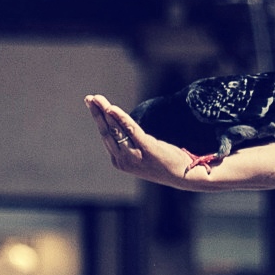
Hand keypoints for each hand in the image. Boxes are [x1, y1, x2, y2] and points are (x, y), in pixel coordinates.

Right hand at [86, 96, 213, 183]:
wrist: (185, 176)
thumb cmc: (166, 164)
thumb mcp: (144, 154)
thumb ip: (133, 143)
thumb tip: (125, 126)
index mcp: (121, 161)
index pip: (106, 136)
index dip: (99, 119)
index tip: (94, 104)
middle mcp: (123, 160)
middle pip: (106, 132)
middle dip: (97, 113)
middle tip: (89, 98)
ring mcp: (134, 156)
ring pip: (115, 130)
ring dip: (104, 112)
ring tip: (97, 99)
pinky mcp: (147, 149)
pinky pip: (130, 130)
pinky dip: (119, 118)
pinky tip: (111, 109)